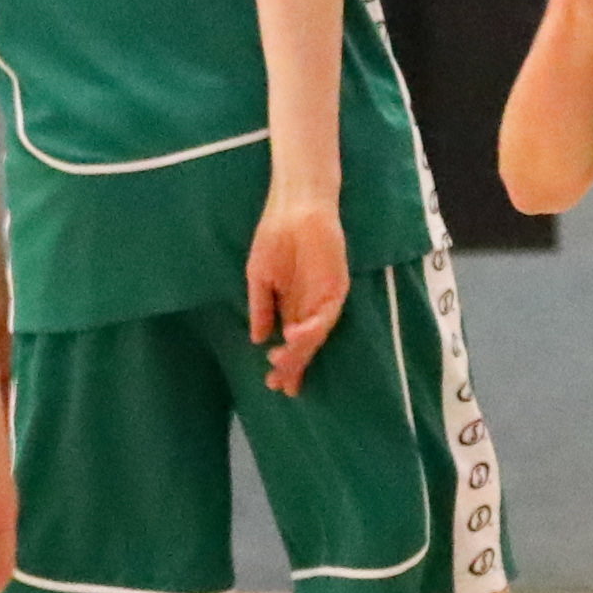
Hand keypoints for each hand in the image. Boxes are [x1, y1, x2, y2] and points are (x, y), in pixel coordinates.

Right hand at [245, 193, 347, 396]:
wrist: (294, 206)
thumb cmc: (274, 235)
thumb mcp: (259, 276)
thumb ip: (260, 307)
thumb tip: (256, 338)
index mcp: (292, 306)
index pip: (291, 344)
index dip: (285, 365)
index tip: (273, 385)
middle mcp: (310, 307)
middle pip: (305, 346)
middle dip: (292, 366)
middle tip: (279, 383)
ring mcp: (324, 298)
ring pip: (317, 335)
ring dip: (300, 351)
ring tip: (282, 361)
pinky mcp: (336, 286)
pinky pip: (327, 314)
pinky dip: (312, 327)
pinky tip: (294, 335)